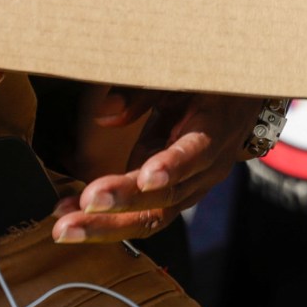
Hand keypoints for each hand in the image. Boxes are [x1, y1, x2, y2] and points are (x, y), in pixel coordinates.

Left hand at [52, 87, 263, 242]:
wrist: (240, 110)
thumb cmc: (204, 86)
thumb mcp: (179, 78)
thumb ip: (143, 95)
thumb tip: (104, 115)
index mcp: (212, 132)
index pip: (195, 154)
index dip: (171, 167)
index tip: (146, 178)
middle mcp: (205, 171)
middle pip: (166, 198)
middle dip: (122, 204)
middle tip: (85, 205)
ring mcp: (188, 191)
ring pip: (151, 218)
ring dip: (106, 226)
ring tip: (65, 227)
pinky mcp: (170, 199)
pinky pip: (141, 217)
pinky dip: (105, 221)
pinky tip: (70, 218)